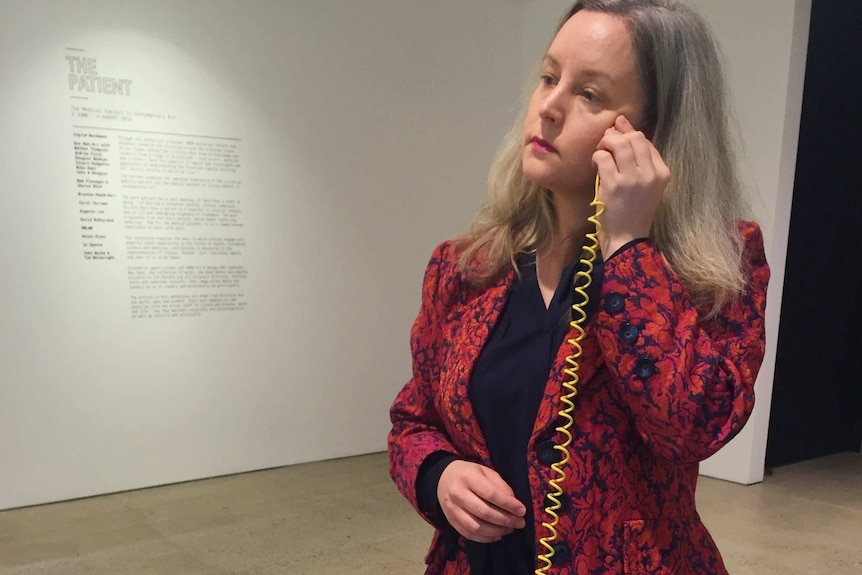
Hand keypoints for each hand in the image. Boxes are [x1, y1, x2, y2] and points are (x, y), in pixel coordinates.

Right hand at [437, 460, 526, 542]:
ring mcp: (452, 509)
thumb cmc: (469, 473)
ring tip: (510, 529)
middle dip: (506, 520)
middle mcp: (458, 494)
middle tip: (520, 523)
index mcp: (468, 477)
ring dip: (496, 531)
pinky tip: (497, 535)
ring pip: (476, 527)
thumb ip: (500, 486)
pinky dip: (485, 538)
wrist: (443, 478)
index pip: (490, 494)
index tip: (522, 510)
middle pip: (484, 512)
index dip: (508, 504)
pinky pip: (468, 534)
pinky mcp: (450, 520)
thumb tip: (514, 504)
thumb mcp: (485, 471)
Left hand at [592, 115, 669, 256]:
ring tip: (601, 151)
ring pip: (619, 143)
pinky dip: (597, 156)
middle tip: (607, 143)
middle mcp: (650, 174)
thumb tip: (622, 125)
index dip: (629, 132)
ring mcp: (632, 179)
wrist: (627, 237)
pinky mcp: (614, 185)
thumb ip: (638, 157)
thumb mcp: (645, 184)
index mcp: (662, 172)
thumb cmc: (633, 210)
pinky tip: (596, 164)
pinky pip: (603, 157)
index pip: (646, 141)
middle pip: (635, 138)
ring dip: (606, 142)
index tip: (617, 132)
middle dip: (617, 135)